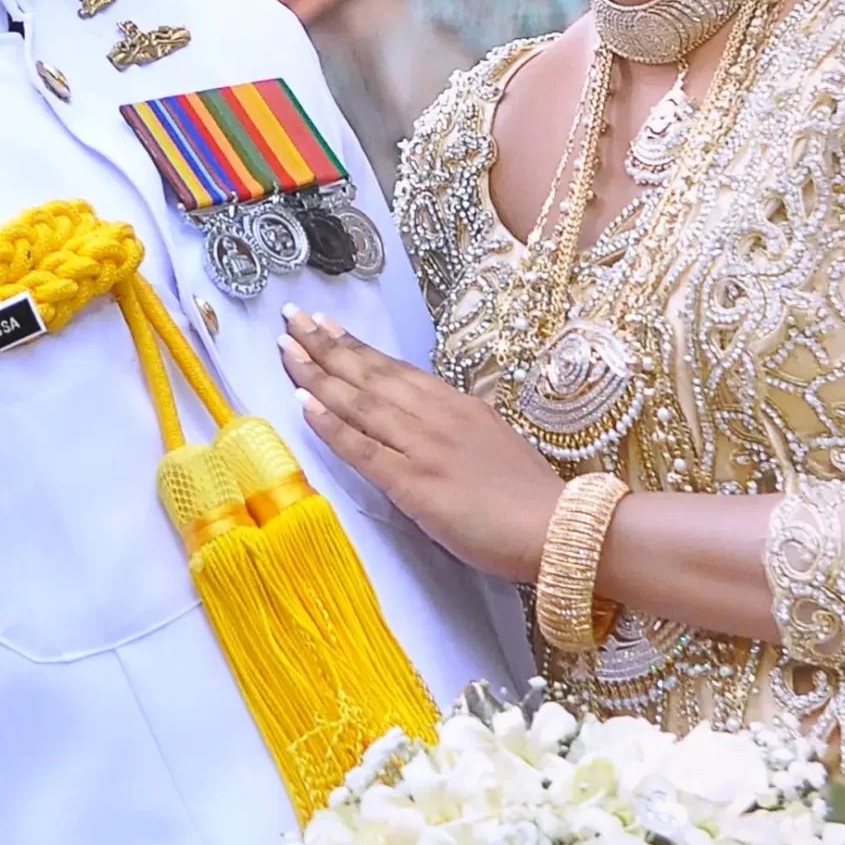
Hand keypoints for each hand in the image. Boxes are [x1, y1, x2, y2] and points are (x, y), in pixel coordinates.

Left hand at [280, 308, 563, 584]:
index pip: (395, 370)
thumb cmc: (531, 496)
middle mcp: (436, 416)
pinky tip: (304, 405)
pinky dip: (331, 425)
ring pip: (360, 403)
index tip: (325, 325)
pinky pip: (363, 450)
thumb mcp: (493, 442)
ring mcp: (423, 447)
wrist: (557, 526)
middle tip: (292, 318)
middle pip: (370, 375)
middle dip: (326, 346)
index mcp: (456, 405)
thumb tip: (426, 422)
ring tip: (287, 348)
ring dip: (318, 374)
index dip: (356, 347)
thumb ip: (456, 429)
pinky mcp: (415, 484)